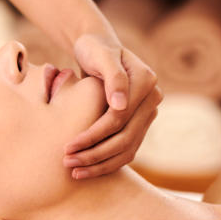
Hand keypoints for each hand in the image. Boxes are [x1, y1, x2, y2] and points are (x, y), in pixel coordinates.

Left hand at [63, 33, 161, 177]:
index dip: (94, 134)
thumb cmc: (95, 49)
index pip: (119, 118)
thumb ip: (113, 77)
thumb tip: (121, 105)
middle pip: (125, 137)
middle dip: (94, 154)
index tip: (69, 145)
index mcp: (146, 81)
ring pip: (127, 148)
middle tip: (67, 162)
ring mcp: (148, 113)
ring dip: (100, 164)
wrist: (99, 48)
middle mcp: (152, 99)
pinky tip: (86, 170)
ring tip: (74, 171)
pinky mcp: (140, 124)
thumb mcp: (100, 56)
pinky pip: (126, 150)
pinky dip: (107, 162)